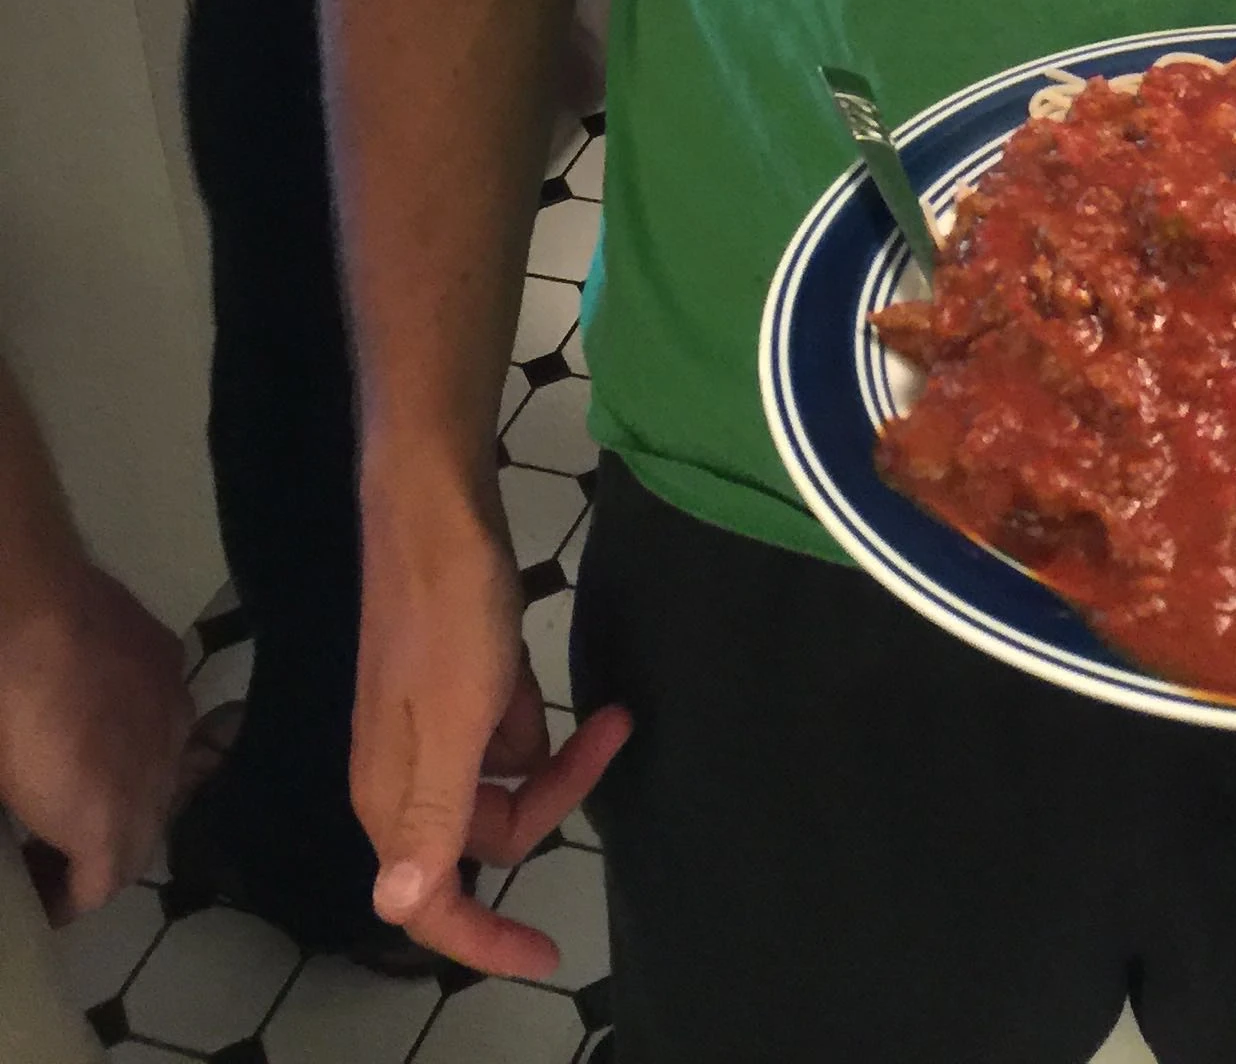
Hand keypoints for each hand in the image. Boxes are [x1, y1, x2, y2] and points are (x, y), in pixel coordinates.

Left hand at [0, 565, 191, 916]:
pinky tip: (102, 716)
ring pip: (164, 779)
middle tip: (55, 850)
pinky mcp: (171, 665)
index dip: (66, 900)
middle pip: (141, 840)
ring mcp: (172, 715)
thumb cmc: (0, 709)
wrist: (28, 605)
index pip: (101, 889)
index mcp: (104, 821)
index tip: (37, 896)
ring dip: (128, 794)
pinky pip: (165, 720)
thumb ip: (24, 821)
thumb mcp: (0, 784)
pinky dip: (138, 734)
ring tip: (84, 784)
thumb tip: (25, 827)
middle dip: (102, 854)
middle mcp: (156, 777)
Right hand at [353, 495, 627, 975]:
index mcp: (393, 797)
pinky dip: (525, 709)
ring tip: (591, 698)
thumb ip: (430, 818)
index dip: (486, 940)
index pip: (430, 903)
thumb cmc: (446, 614)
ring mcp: (425, 727)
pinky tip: (528, 662)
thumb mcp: (452, 721)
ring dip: (546, 749)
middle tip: (611, 734)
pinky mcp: (449, 685)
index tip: (550, 958)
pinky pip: (500, 728)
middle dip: (551, 798)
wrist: (434, 508)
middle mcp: (403, 774)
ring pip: (500, 779)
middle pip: (485, 834)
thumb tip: (392, 907)